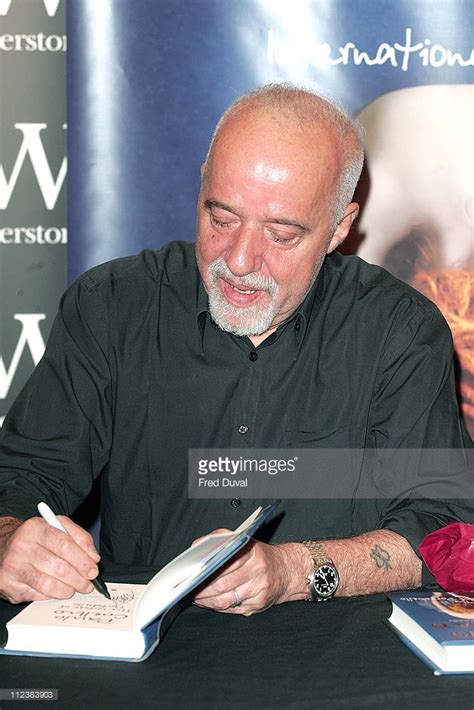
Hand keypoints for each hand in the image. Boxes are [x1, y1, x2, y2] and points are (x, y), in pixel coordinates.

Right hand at [0, 515, 100, 603]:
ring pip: (48, 585)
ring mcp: (13, 568)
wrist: (2, 545)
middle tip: (88, 584)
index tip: (93, 570)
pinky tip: (57, 589)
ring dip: (67, 590)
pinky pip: (37, 596)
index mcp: (35, 528)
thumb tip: (93, 557)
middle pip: (59, 568)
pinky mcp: (8, 586)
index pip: (65, 546)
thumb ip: (79, 537)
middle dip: (79, 579)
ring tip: (75, 588)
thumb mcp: (57, 525)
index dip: (83, 561)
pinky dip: (52, 595)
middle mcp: (21, 547)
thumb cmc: (35, 537)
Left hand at [192, 530, 309, 615]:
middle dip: (202, 590)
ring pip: (226, 600)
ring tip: (196, 597)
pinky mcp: (258, 605)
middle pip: (222, 584)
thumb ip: (220, 539)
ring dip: (207, 601)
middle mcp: (257, 570)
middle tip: (190, 589)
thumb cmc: (260, 555)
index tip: (192, 575)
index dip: (205, 571)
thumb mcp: (243, 540)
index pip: (223, 562)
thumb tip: (196, 547)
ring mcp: (258, 589)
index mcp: (251, 551)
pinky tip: (210, 603)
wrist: (287, 570)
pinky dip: (218, 608)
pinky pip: (232, 610)